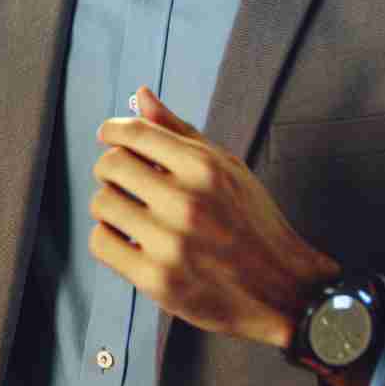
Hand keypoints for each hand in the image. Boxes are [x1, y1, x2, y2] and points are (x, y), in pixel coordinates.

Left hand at [89, 86, 340, 349]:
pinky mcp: (157, 280)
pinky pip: (101, 243)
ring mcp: (171, 244)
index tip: (109, 136)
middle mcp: (187, 203)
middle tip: (124, 180)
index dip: (112, 131)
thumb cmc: (252, 224)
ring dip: (110, 205)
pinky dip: (109, 239)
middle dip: (112, 170)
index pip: (134, 132)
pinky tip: (130, 239)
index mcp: (205, 169)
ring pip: (101, 204)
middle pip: (110, 165)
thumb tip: (141, 94)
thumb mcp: (227, 168)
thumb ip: (179, 131)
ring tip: (132, 213)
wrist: (283, 291)